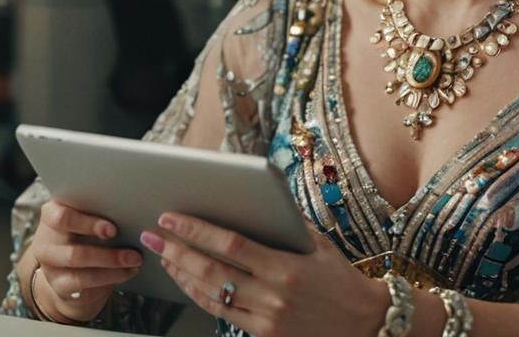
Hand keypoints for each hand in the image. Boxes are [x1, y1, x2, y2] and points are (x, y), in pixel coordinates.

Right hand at [30, 200, 141, 321]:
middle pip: (70, 241)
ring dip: (111, 261)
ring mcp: (49, 263)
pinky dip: (110, 276)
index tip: (112, 228)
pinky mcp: (58, 284)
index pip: (63, 215)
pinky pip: (83, 281)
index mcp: (52, 213)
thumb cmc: (86, 237)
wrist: (71, 274)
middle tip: (131, 250)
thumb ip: (100, 214)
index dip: (87, 222)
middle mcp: (46, 238)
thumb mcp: (89, 222)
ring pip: (77, 259)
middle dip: (103, 245)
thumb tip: (130, 214)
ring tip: (134, 259)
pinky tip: (127, 271)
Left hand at [141, 212, 387, 336]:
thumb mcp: (320, 245)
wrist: (366, 324)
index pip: (231, 243)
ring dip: (181, 273)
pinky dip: (198, 295)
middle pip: (211, 269)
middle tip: (152, 235)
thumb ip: (288, 223)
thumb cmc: (342, 280)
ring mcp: (266, 318)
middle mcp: (273, 294)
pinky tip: (184, 280)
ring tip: (163, 254)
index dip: (196, 230)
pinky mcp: (263, 334)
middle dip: (176, 250)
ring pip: (211, 294)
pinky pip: (221, 312)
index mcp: (286, 266)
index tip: (172, 217)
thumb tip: (259, 196)